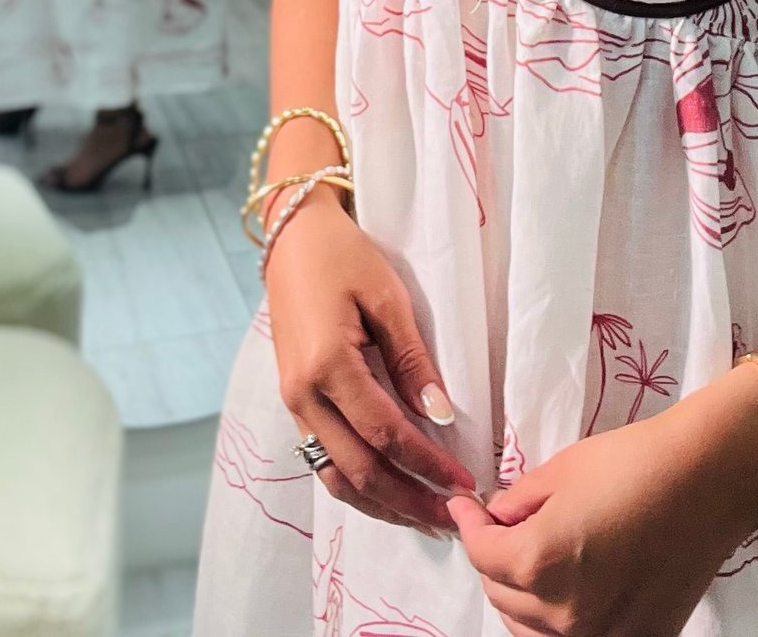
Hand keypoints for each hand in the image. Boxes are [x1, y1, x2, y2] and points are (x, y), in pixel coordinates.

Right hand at [265, 186, 480, 534]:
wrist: (292, 237)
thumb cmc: (343, 256)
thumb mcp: (387, 296)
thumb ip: (412, 360)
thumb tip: (438, 415)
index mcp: (327, 366)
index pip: (386, 435)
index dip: (428, 466)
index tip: (465, 483)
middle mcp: (302, 395)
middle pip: (358, 471)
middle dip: (408, 502)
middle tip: (453, 520)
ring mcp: (292, 403)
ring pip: (335, 476)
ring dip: (381, 504)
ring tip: (425, 520)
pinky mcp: (293, 402)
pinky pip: (324, 458)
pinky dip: (357, 483)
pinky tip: (388, 491)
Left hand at [446, 360, 757, 636]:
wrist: (709, 478)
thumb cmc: (636, 462)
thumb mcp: (562, 471)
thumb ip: (519, 502)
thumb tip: (498, 518)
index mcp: (542, 564)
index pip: (482, 556)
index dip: (468, 526)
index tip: (466, 508)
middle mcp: (567, 615)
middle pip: (502, 596)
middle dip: (493, 558)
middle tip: (500, 526)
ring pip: (532, 629)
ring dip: (521, 594)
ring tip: (532, 553)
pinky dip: (560, 616)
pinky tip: (569, 581)